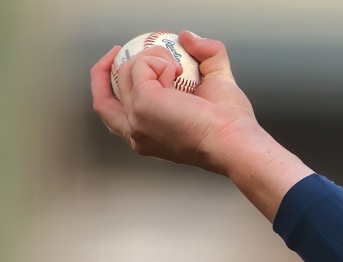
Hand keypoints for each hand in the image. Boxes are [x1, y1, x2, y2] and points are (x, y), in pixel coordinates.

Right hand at [89, 32, 312, 219]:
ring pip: (126, 73)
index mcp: (147, 136)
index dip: (109, 85)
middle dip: (106, 68)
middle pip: (105, 96)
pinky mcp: (144, 103)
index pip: (112, 112)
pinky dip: (160, 60)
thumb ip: (208, 57)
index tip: (124, 63)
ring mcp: (136, 118)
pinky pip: (141, 66)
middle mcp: (135, 133)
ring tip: (179, 68)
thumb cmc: (231, 128)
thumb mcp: (217, 86)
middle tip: (122, 49)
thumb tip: (189, 37)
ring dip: (152, 59)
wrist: (236, 142)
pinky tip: (179, 72)